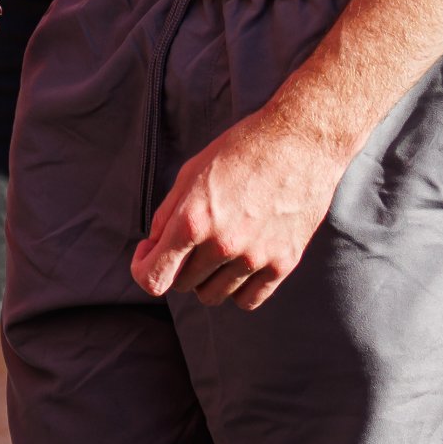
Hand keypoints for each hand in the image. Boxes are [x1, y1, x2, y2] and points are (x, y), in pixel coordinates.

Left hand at [130, 103, 353, 309]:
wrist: (299, 143)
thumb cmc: (241, 150)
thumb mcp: (191, 173)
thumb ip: (167, 214)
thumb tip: (153, 247)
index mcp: (192, 220)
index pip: (154, 278)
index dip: (143, 269)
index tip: (148, 254)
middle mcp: (222, 245)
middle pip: (183, 285)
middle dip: (177, 266)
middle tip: (188, 243)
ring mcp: (255, 258)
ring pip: (213, 296)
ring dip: (206, 278)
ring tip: (215, 250)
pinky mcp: (283, 263)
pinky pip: (248, 300)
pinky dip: (236, 289)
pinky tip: (237, 266)